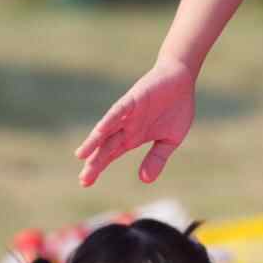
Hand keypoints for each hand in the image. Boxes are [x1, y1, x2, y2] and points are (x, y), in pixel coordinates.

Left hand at [75, 56, 194, 186]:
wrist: (181, 79)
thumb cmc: (175, 108)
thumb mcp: (170, 140)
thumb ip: (157, 158)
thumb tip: (145, 180)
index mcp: (133, 137)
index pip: (110, 154)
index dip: (98, 167)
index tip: (85, 182)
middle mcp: (126, 126)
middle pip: (105, 147)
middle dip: (94, 162)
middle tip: (83, 180)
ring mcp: (128, 113)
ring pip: (107, 129)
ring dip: (95, 142)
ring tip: (81, 155)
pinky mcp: (133, 99)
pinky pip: (119, 110)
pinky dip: (109, 120)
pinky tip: (100, 130)